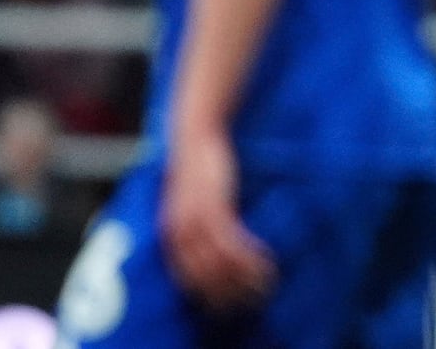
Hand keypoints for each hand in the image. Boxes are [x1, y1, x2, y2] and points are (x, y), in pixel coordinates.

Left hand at [160, 129, 276, 310]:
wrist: (197, 133)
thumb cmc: (197, 166)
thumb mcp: (188, 201)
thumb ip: (194, 223)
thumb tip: (213, 242)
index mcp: (169, 234)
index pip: (187, 278)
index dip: (209, 294)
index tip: (231, 302)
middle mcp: (178, 233)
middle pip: (203, 277)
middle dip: (228, 292)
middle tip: (253, 297)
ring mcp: (195, 221)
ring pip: (218, 264)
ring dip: (244, 277)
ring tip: (266, 282)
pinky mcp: (214, 208)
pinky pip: (231, 243)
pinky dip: (248, 256)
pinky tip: (265, 261)